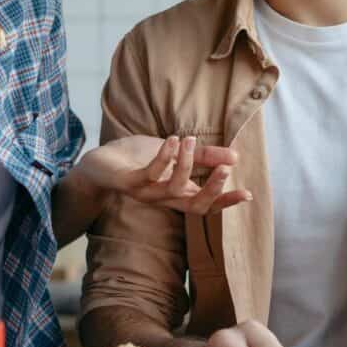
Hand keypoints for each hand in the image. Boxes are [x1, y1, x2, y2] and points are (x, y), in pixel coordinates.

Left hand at [77, 135, 251, 215]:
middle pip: (194, 206)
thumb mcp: (176, 153)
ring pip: (173, 189)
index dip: (226, 202)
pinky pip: (150, 174)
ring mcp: (145, 193)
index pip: (206, 205)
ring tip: (190, 140)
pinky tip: (172, 140)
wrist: (99, 163)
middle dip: (212, 189)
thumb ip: (204, 156)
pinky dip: (164, 157)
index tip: (248, 194)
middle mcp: (163, 198)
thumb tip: (236, 156)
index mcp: (176, 194)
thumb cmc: (137, 159)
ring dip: (186, 164)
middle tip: (226, 169)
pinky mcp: (129, 183)